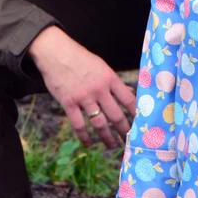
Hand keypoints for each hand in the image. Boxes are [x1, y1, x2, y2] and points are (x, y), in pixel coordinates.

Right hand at [27, 26, 134, 147]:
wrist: (54, 52)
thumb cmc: (79, 57)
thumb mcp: (100, 65)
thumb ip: (113, 81)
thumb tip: (129, 91)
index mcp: (109, 78)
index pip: (128, 99)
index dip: (137, 114)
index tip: (142, 125)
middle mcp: (99, 89)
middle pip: (116, 116)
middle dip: (124, 131)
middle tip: (129, 142)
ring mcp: (83, 97)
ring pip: (99, 124)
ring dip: (107, 138)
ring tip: (112, 146)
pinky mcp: (69, 103)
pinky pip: (79, 125)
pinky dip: (85, 137)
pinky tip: (89, 143)